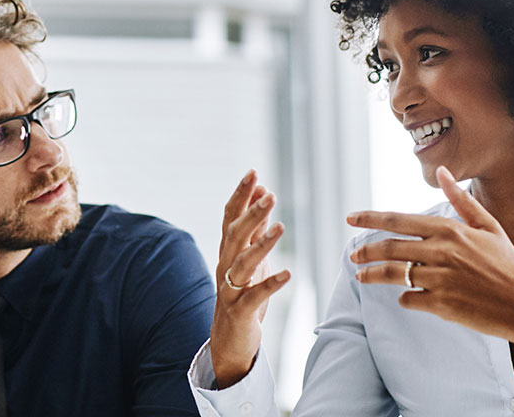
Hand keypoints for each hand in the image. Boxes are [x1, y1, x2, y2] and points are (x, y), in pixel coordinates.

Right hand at [204, 169, 291, 386]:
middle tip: (269, 194)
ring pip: (242, 262)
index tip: (253, 173)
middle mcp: (225, 266)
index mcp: (228, 252)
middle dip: (251, 213)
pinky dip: (271, 284)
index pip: (230, 217)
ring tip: (280, 227)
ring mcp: (230, 289)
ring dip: (261, 244)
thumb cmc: (242, 296)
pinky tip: (288, 274)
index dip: (241, 195)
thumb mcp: (250, 260)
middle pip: (234, 235)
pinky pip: (255, 295)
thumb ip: (255, 230)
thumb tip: (262, 196)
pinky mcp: (240, 311)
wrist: (229, 340)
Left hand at [344, 166, 513, 372]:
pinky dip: (405, 298)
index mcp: (451, 230)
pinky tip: (407, 297)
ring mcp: (441, 279)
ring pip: (393, 274)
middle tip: (353, 256)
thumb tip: (443, 171)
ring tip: (362, 276)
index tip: (351, 218)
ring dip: (373, 275)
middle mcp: (442, 251)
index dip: (370, 219)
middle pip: (389, 247)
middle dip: (365, 251)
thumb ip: (461, 200)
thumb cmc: (508, 265)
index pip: (399, 220)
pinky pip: (409, 299)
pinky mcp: (442, 304)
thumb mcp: (489, 227)